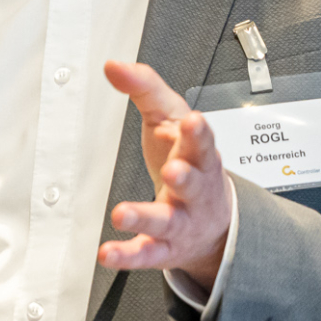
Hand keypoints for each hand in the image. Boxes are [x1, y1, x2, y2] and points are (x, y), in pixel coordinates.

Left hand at [99, 59, 231, 288]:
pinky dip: (126, 255)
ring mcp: (179, 221)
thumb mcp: (170, 119)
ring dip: (145, 216)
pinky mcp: (162, 247)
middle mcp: (193, 190)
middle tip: (173, 169)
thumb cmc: (187, 161)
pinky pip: (144, 253)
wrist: (213, 222)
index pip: (202, 141)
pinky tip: (107, 252)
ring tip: (122, 213)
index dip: (196, 133)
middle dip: (185, 176)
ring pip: (166, 221)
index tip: (189, 121)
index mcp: (198, 155)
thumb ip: (145, 89)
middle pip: (194, 183)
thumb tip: (113, 65)